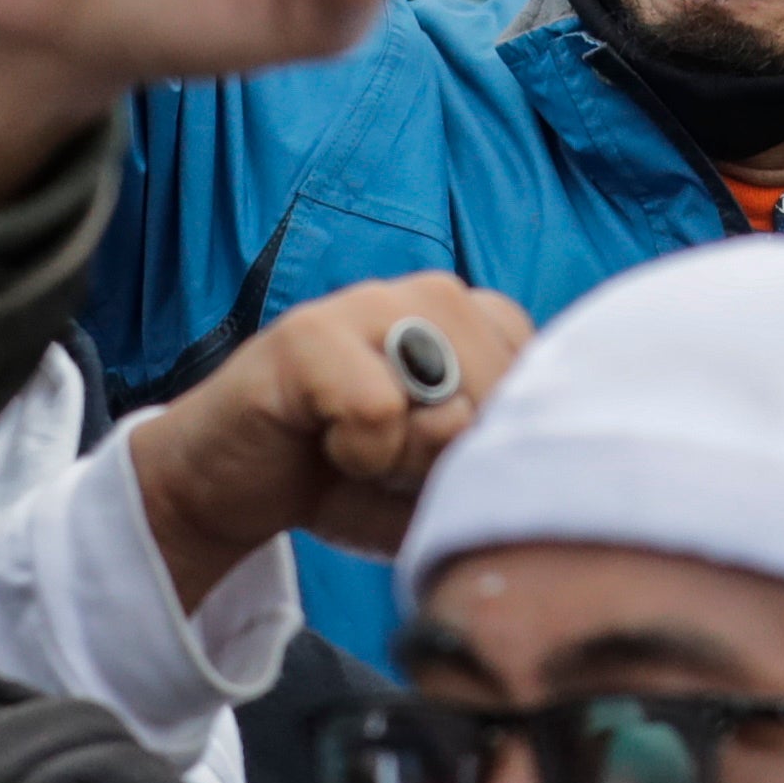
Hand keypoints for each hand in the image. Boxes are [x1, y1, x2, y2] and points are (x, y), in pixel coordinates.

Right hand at [130, 273, 535, 590]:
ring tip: (363, 451)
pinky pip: (381, 410)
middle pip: (507, 397)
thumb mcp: (442, 484)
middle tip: (393, 461)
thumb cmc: (350, 480)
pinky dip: (360, 455)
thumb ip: (494, 460)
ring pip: (451, 398)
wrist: (233, 489)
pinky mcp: (310, 332)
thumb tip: (498, 433)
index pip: (550, 382)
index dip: (499, 447)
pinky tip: (326, 444)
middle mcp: (434, 294)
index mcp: (477, 322)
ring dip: (408, 457)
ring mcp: (370, 302)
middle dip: (455, 457)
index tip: (440, 460)